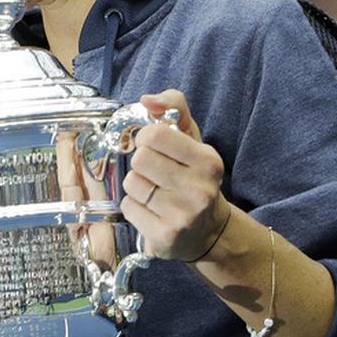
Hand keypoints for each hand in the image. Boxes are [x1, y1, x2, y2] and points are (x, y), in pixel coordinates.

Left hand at [120, 90, 231, 260]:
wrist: (208, 231)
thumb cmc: (193, 176)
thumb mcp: (191, 138)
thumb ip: (173, 107)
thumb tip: (147, 99)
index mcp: (208, 161)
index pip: (155, 134)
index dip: (147, 138)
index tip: (155, 147)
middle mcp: (200, 190)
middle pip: (140, 159)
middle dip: (141, 163)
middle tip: (155, 172)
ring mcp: (184, 216)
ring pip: (131, 183)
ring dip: (137, 186)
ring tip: (155, 193)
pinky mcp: (165, 237)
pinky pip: (128, 207)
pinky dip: (134, 207)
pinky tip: (152, 211)